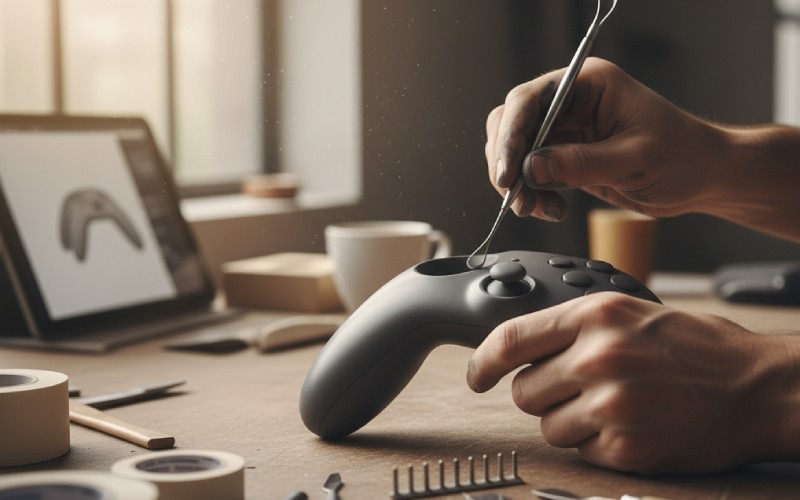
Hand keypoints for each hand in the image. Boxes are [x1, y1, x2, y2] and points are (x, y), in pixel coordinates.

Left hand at [466, 292, 799, 472]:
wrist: (757, 386)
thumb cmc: (697, 347)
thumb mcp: (631, 313)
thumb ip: (573, 327)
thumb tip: (519, 348)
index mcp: (595, 316)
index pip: (510, 339)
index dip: (482, 362)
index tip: (477, 376)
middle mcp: (597, 357)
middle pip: (524, 391)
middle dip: (542, 395)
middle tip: (579, 390)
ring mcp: (610, 404)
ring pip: (548, 426)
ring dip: (570, 423)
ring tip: (614, 407)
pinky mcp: (625, 447)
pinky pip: (581, 453)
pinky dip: (599, 446)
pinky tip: (633, 426)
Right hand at [485, 58, 728, 220]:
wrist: (704, 177)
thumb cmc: (684, 156)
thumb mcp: (634, 159)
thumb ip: (580, 163)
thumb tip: (531, 168)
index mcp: (589, 84)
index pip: (530, 100)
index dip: (511, 135)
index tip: (507, 172)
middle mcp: (571, 102)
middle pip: (513, 123)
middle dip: (508, 162)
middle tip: (515, 196)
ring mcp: (567, 130)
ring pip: (517, 151)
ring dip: (517, 183)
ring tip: (535, 208)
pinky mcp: (567, 157)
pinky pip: (532, 173)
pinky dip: (531, 193)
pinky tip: (550, 208)